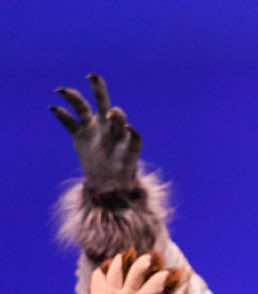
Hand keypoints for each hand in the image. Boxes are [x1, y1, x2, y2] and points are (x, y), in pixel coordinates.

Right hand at [51, 74, 140, 195]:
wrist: (109, 182)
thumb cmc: (124, 171)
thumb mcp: (130, 160)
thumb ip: (133, 144)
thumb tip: (131, 128)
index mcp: (120, 132)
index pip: (118, 118)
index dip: (116, 115)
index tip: (113, 113)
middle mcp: (106, 126)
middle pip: (102, 103)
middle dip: (98, 89)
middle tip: (93, 77)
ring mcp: (91, 129)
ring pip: (82, 108)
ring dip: (73, 98)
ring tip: (61, 91)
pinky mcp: (79, 135)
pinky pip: (68, 122)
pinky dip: (61, 114)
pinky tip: (54, 108)